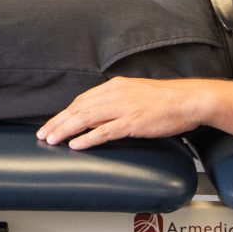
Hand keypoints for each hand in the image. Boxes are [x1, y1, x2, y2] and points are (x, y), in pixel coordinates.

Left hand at [38, 77, 216, 149]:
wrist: (189, 100)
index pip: (82, 100)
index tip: (52, 123)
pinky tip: (76, 145)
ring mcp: (124, 108)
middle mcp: (116, 94)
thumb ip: (117, 101)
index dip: (65, 112)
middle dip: (58, 121)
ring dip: (66, 130)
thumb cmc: (166, 100)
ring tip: (52, 140)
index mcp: (115, 86)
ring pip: (86, 118)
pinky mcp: (133, 122)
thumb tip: (100, 114)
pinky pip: (105, 131)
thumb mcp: (136, 94)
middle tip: (43, 134)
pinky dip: (87, 138)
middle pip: (79, 108)